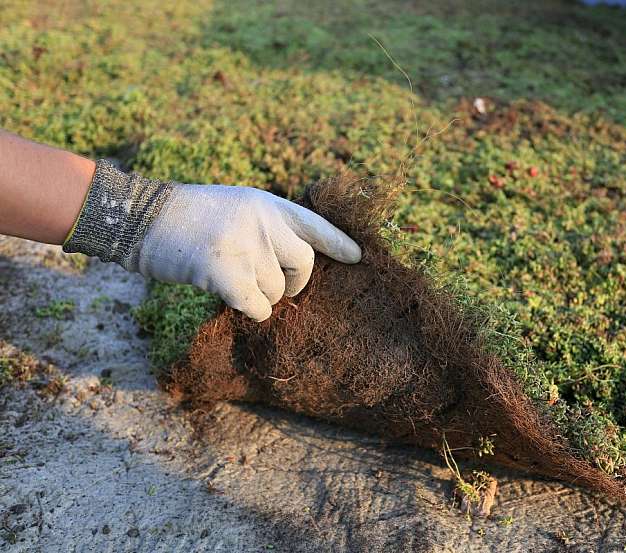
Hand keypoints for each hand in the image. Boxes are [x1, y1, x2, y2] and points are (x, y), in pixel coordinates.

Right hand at [137, 184, 361, 320]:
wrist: (141, 217)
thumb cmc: (188, 218)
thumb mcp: (237, 207)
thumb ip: (268, 229)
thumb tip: (294, 268)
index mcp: (268, 204)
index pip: (316, 225)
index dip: (339, 243)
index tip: (358, 257)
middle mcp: (264, 221)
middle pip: (305, 265)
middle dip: (295, 282)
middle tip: (275, 287)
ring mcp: (247, 245)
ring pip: (279, 291)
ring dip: (260, 296)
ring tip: (230, 279)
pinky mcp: (227, 272)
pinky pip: (259, 307)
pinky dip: (250, 310)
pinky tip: (228, 297)